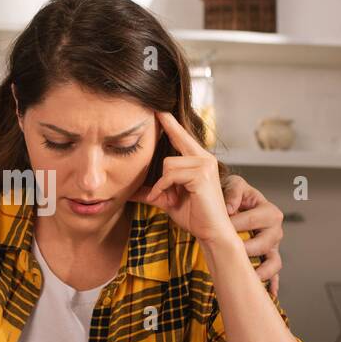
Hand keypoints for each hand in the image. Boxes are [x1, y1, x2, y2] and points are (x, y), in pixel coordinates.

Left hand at [132, 112, 238, 248]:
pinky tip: (169, 199)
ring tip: (169, 198)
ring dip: (162, 184)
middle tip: (160, 149)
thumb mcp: (167, 199)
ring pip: (168, 164)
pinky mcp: (201, 175)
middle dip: (164, 152)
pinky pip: (170, 175)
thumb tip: (128, 191)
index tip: (159, 108)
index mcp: (198, 160)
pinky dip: (164, 188)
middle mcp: (204, 157)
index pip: (181, 136)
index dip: (170, 123)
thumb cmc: (194, 215)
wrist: (211, 232)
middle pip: (172, 147)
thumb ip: (151, 191)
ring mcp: (205, 164)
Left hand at [222, 174, 284, 296]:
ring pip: (273, 262)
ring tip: (248, 275)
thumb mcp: (234, 184)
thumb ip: (233, 192)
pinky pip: (274, 274)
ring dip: (261, 271)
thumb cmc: (235, 194)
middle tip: (230, 250)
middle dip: (247, 248)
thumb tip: (229, 210)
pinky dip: (272, 284)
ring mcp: (273, 247)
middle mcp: (275, 230)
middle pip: (266, 243)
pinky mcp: (268, 258)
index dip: (235, 224)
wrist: (234, 204)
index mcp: (269, 211)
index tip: (220, 226)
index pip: (253, 220)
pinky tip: (268, 293)